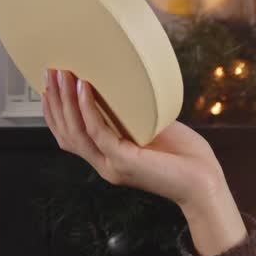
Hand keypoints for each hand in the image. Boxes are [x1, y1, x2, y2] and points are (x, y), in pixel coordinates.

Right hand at [41, 68, 223, 207]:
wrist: (205, 183)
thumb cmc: (186, 157)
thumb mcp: (152, 130)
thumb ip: (132, 117)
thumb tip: (123, 87)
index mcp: (109, 158)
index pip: (69, 136)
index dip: (56, 111)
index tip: (50, 85)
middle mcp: (105, 164)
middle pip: (66, 132)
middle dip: (55, 101)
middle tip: (50, 72)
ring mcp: (112, 164)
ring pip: (75, 132)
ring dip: (65, 101)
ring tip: (63, 75)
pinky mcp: (124, 161)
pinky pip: (98, 132)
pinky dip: (88, 109)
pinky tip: (85, 89)